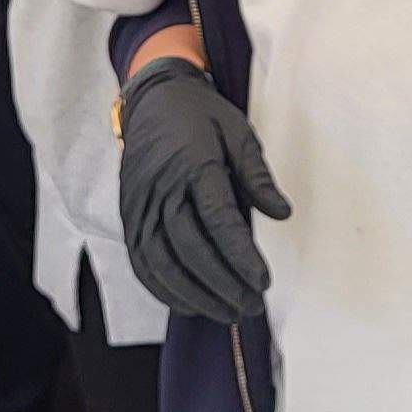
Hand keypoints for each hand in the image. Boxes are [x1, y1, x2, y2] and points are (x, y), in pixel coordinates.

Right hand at [116, 55, 290, 320]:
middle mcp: (161, 187)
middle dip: (222, 283)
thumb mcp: (239, 134)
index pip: (218, 219)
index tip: (263, 281)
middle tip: (252, 304)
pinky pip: (141, 262)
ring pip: (161, 262)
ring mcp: (139, 204)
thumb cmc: (202, 116)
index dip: (240, 255)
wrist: (153, 99)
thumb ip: (258, 177)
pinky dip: (163, 289)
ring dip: (194, 294)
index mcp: (193, 163)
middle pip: (189, 247)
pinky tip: (190, 305)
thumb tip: (282, 214)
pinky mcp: (129, 216)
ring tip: (227, 312)